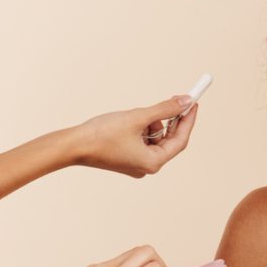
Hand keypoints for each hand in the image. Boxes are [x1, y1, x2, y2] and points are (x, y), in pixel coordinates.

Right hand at [72, 96, 198, 177]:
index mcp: (153, 162)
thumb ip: (164, 109)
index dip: (188, 120)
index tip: (194, 103)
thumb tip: (186, 101)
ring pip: (155, 139)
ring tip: (137, 115)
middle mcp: (146, 167)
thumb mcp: (138, 117)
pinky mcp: (126, 159)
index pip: (180, 140)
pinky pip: (142, 141)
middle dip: (171, 120)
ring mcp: (136, 164)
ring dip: (153, 123)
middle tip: (177, 100)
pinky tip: (130, 121)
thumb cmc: (102, 134)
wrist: (72, 145)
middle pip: (169, 140)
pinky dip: (142, 129)